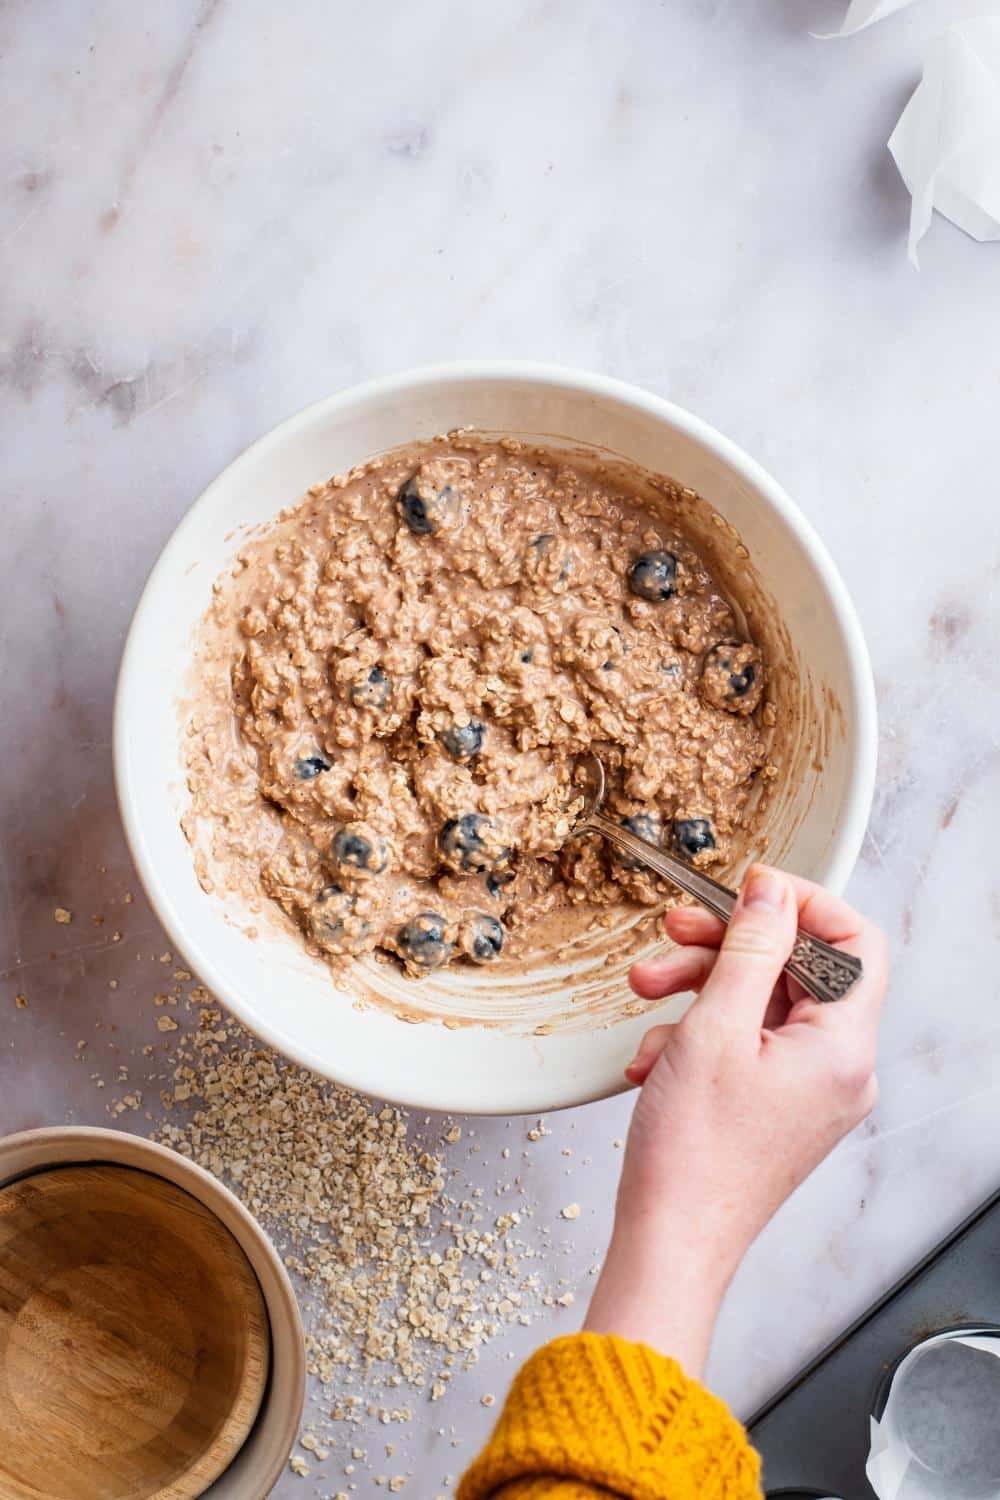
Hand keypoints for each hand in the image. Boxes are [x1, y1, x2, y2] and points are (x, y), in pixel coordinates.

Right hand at [584, 864, 888, 1375]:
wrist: (670, 1243)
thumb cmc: (694, 1155)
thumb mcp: (715, 1028)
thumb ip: (748, 949)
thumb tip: (771, 893)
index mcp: (843, 1047)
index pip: (854, 943)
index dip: (802, 905)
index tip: (747, 889)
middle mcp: (838, 1069)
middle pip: (796, 969)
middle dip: (727, 946)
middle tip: (674, 932)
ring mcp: (806, 1091)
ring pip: (761, 1004)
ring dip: (699, 988)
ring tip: (645, 991)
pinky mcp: (775, 1107)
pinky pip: (744, 1043)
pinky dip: (696, 1034)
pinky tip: (653, 1058)